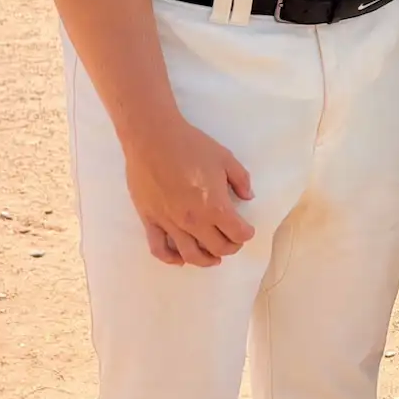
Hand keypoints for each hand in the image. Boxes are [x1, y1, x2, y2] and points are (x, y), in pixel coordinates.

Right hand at [122, 113, 255, 267]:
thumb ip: (241, 180)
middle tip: (232, 240)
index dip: (246, 233)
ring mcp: (170, 223)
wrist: (153, 138)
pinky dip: (171, 258)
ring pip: (191, 255)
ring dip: (206, 260)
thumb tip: (248, 197)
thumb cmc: (190, 145)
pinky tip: (180, 257)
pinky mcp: (150, 220)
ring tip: (213, 257)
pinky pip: (159, 249)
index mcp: (214, 206)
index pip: (238, 234)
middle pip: (218, 248)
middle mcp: (194, 220)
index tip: (246, 230)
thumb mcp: (225, 158)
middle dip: (230, 247)